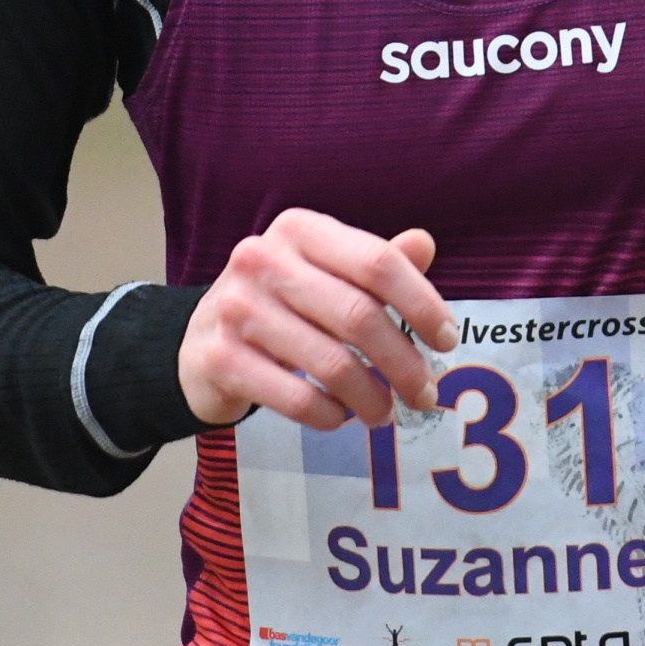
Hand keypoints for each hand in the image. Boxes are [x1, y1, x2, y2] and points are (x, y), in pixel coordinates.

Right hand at [178, 209, 457, 429]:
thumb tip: (425, 244)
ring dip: (371, 397)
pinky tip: (340, 415)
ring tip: (385, 413)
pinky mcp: (220, 360)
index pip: (377, 262)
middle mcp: (262, 260)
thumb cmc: (280, 303)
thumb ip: (375, 263)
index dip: (422, 304)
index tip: (447, 341)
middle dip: (403, 363)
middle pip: (359, 316)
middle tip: (425, 393)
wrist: (197, 341)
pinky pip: (295, 398)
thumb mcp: (325, 271)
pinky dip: (329, 414)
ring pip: (331, 364)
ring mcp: (236, 309)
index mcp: (299, 229)